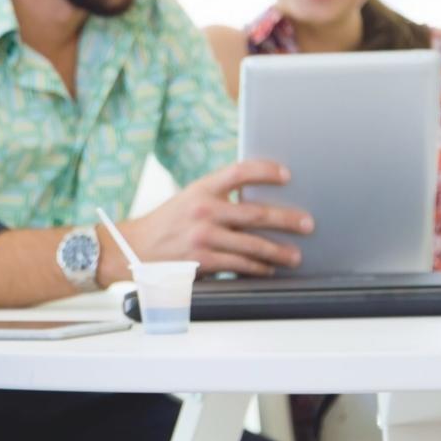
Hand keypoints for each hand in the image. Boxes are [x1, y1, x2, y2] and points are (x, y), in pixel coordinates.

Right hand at [99, 159, 312, 282]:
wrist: (134, 248)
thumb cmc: (166, 224)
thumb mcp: (188, 200)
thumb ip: (217, 198)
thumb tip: (257, 204)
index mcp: (200, 189)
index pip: (239, 172)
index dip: (266, 171)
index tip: (287, 175)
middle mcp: (203, 210)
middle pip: (256, 212)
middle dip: (287, 219)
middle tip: (307, 224)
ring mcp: (203, 237)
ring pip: (253, 244)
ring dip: (279, 251)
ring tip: (294, 255)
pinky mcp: (203, 261)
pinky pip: (240, 265)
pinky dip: (258, 268)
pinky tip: (267, 268)